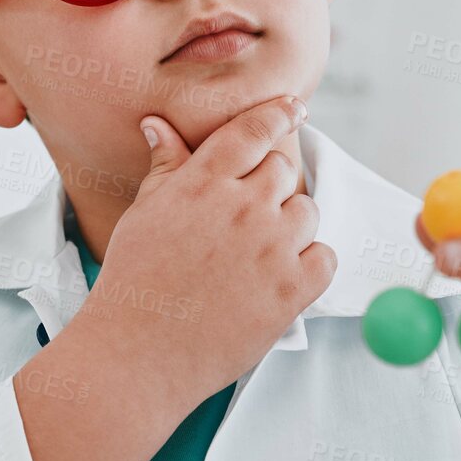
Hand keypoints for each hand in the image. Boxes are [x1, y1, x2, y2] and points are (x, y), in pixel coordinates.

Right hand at [77, 94, 336, 409]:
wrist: (137, 352)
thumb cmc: (134, 282)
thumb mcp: (143, 213)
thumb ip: (165, 166)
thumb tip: (157, 124)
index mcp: (204, 182)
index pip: (254, 130)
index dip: (279, 113)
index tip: (294, 107)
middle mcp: (242, 207)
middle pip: (284, 170)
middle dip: (272, 185)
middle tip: (250, 214)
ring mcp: (271, 248)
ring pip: (308, 211)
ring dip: (291, 225)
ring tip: (259, 252)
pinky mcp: (291, 290)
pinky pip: (325, 258)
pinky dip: (311, 264)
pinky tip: (281, 277)